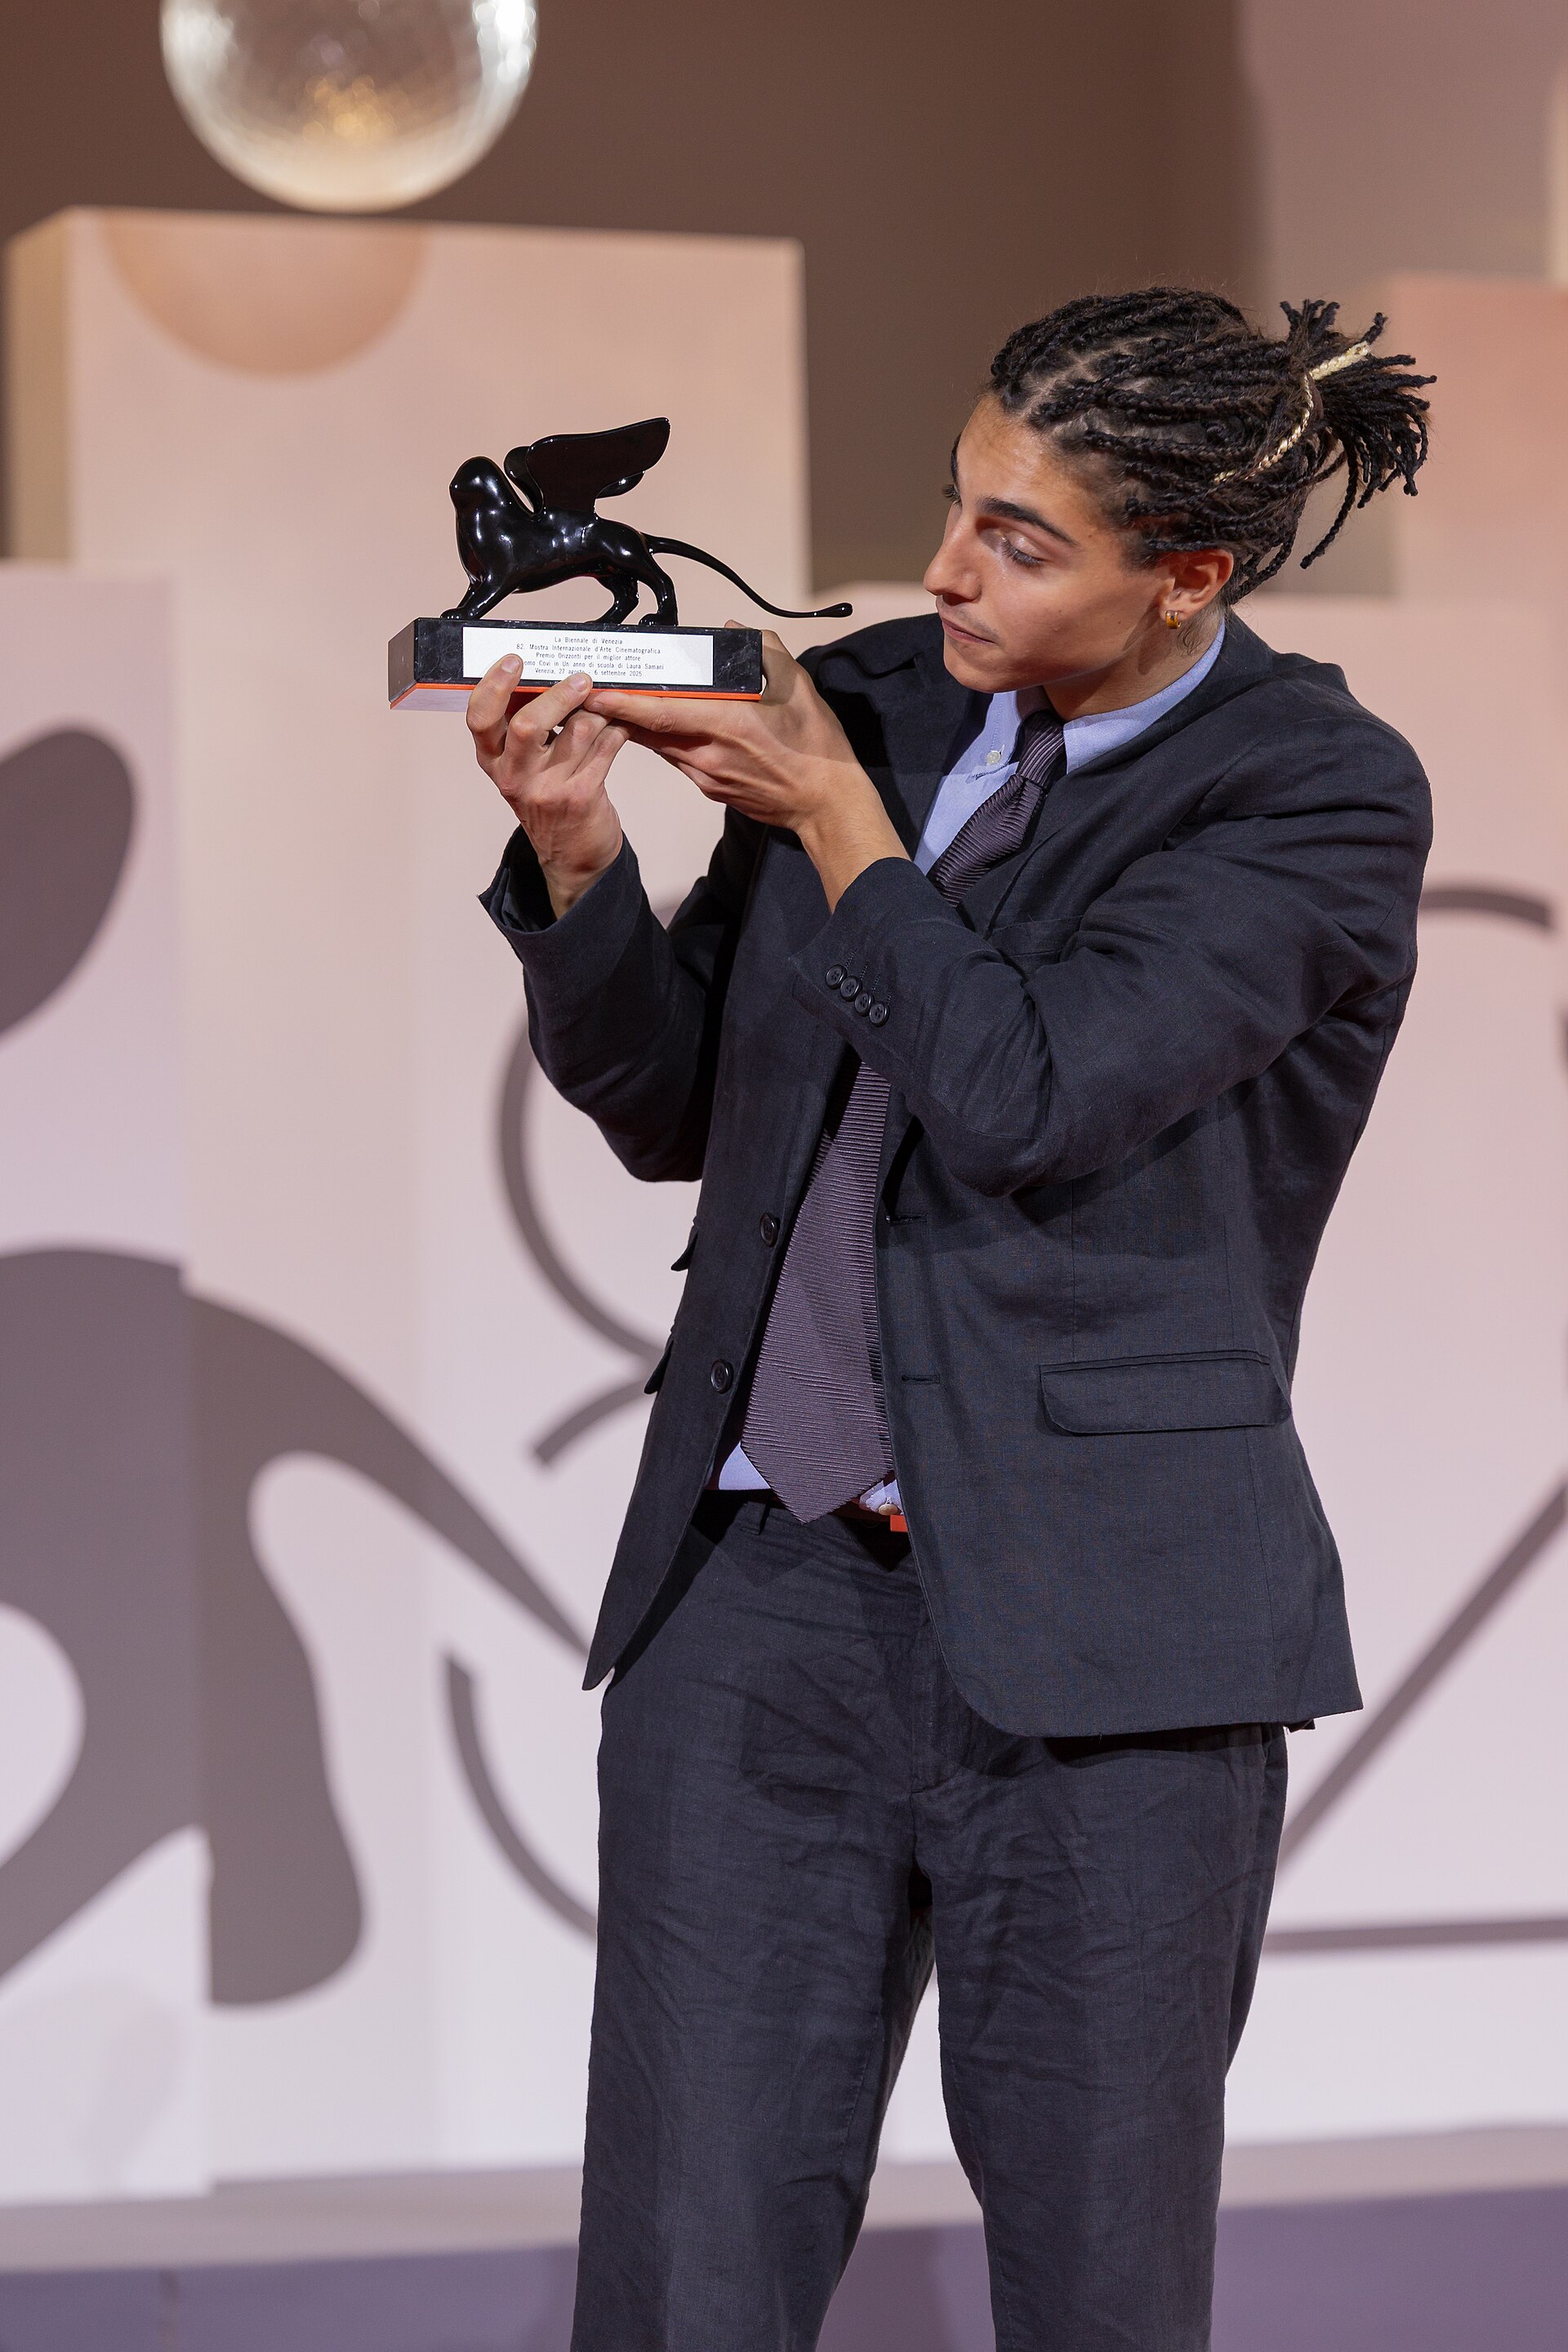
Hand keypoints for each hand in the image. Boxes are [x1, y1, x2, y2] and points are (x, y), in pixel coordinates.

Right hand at [467, 659, 626, 917]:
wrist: (572, 858)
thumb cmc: (548, 801)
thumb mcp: (521, 768)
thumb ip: (522, 728)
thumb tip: (542, 672)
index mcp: (493, 762)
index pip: (480, 719)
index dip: (494, 686)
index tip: (514, 660)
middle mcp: (514, 777)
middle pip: (527, 724)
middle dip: (557, 695)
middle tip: (581, 678)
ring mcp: (548, 789)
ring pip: (578, 730)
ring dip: (599, 711)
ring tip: (609, 705)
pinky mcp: (582, 796)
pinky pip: (605, 747)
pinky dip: (617, 730)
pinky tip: (621, 727)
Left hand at [585, 630, 906, 908]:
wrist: (826, 805)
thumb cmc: (817, 749)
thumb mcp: (799, 688)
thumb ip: (765, 652)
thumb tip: (736, 631)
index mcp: (728, 724)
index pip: (662, 713)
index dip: (624, 704)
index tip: (595, 693)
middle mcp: (709, 754)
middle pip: (650, 731)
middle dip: (620, 712)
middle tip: (595, 691)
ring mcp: (708, 776)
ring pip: (661, 747)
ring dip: (640, 727)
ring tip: (619, 705)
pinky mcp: (711, 789)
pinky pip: (678, 760)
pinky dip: (666, 742)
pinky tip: (663, 728)